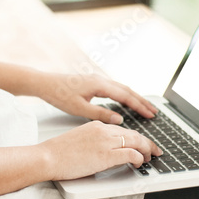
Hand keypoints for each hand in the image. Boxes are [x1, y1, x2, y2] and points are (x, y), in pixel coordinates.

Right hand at [39, 121, 162, 180]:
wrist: (48, 156)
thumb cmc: (58, 151)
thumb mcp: (80, 138)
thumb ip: (95, 139)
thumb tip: (105, 149)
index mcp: (97, 125)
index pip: (123, 129)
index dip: (135, 137)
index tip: (141, 143)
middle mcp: (104, 130)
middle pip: (133, 133)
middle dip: (147, 142)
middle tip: (154, 150)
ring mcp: (106, 142)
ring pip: (136, 141)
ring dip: (146, 150)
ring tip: (149, 157)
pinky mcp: (106, 155)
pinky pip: (131, 154)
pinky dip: (139, 158)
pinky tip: (139, 163)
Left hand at [40, 73, 157, 124]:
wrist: (44, 83)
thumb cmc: (58, 95)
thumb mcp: (79, 108)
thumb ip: (100, 114)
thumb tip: (119, 119)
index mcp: (100, 85)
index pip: (125, 96)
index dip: (140, 106)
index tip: (150, 114)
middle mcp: (101, 80)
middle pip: (128, 90)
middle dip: (142, 101)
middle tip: (154, 111)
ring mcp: (98, 79)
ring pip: (122, 88)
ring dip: (134, 97)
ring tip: (145, 106)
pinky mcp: (93, 81)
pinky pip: (115, 88)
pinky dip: (125, 94)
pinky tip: (126, 100)